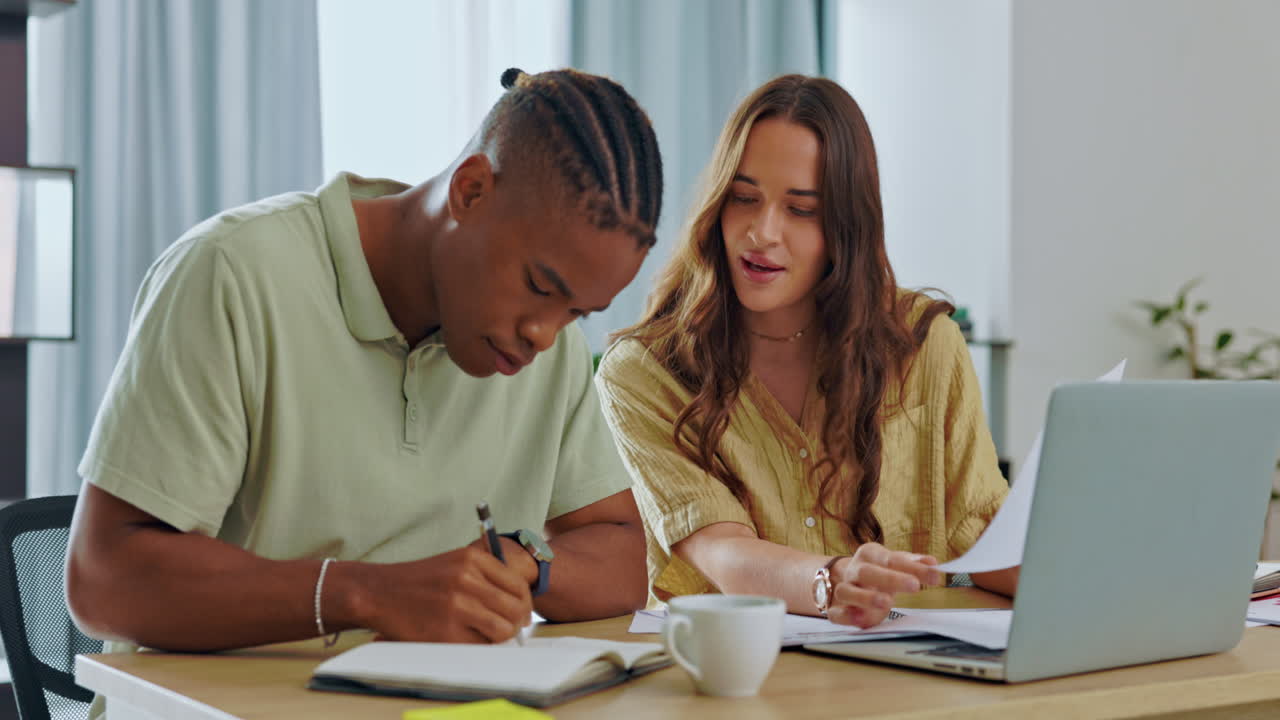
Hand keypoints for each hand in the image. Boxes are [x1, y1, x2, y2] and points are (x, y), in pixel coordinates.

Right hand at [353, 545, 532, 642]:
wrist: (378, 592)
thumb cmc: (419, 581)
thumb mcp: (454, 562)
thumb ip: (485, 575)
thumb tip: (519, 603)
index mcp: (472, 559)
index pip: (518, 585)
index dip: (524, 603)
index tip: (521, 612)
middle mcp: (467, 579)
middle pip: (516, 608)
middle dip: (518, 623)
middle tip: (512, 629)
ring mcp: (457, 606)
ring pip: (503, 629)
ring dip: (501, 637)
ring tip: (491, 636)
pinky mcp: (446, 631)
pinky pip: (480, 645)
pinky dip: (480, 646)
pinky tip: (470, 639)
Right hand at [826, 543, 940, 628]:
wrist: (844, 581)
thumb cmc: (877, 572)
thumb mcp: (894, 563)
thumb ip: (913, 564)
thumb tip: (932, 563)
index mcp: (870, 555)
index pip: (892, 559)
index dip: (913, 567)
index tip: (935, 575)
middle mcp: (855, 570)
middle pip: (868, 571)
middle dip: (891, 578)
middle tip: (914, 585)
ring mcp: (844, 589)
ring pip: (847, 591)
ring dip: (865, 597)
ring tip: (886, 603)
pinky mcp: (836, 609)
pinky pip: (837, 613)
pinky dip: (847, 616)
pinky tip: (861, 620)